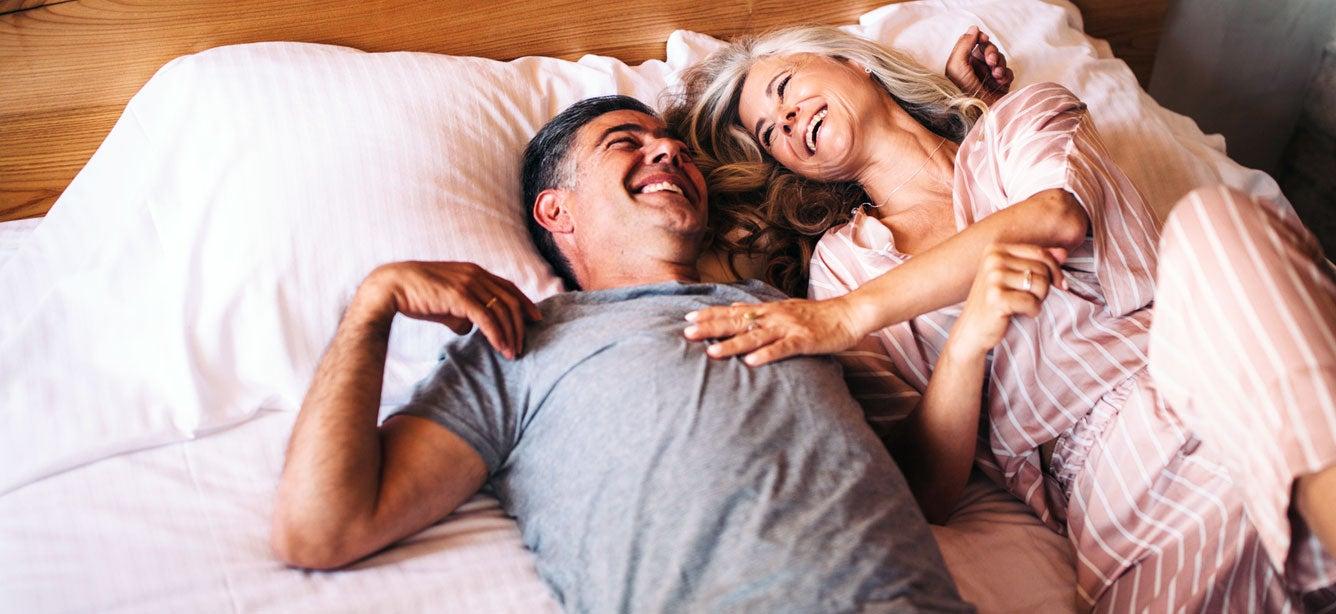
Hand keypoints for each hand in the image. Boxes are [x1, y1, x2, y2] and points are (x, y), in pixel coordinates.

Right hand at [357, 261, 541, 358]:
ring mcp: (468, 283)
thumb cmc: (417, 296)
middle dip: (521, 324)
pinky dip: (497, 334)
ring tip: (513, 353)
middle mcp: (475, 274)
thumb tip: (470, 329)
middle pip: (510, 300)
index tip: (535, 319)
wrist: (391, 287)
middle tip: (523, 345)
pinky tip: (501, 348)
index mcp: (474, 272)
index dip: (524, 303)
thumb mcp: (445, 303)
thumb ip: (461, 313)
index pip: (508, 287)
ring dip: (511, 333)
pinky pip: (487, 318)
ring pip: (502, 310)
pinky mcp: (459, 296)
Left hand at [682, 296, 867, 366]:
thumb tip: (735, 308)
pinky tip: (751, 362)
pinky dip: (766, 355)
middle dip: (711, 328)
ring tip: (711, 353)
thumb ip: (760, 311)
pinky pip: (782, 349)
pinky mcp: (804, 340)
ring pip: (755, 337)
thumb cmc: (816, 315)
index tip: (687, 318)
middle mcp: (774, 316)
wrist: (848, 314)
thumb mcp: (784, 309)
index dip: (710, 314)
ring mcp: (788, 328)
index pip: (732, 311)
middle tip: (687, 333)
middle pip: (737, 322)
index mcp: (768, 310)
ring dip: (732, 345)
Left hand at [945, 26, 1013, 104]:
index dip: (980, 38)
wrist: (978, 115)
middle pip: (988, 49)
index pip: (973, 43)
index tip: (983, 38)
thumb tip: (974, 28)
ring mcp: (988, 78)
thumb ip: (963, 45)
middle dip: (992, 52)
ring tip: (996, 75)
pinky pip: (1008, 72)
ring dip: (999, 65)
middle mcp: (975, 70)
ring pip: (1000, 59)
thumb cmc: (963, 92)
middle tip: (991, 61)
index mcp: (962, 64)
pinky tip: (1000, 82)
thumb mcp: (957, 66)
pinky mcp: (1000, 86)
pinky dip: (1005, 75)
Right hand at [948, 244, 1064, 358]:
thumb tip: (1063, 252)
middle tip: (1030, 298)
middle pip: (1042, 268)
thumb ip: (1038, 262)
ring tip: (1024, 305)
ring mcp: (993, 277)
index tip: (1058, 284)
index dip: (1055, 270)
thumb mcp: (1015, 277)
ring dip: (1039, 299)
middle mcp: (993, 259)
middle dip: (1044, 287)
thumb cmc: (996, 302)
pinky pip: (1032, 302)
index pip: (1040, 253)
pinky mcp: (996, 297)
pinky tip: (1019, 314)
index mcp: (996, 249)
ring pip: (1041, 284)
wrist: (972, 329)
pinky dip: (1032, 311)